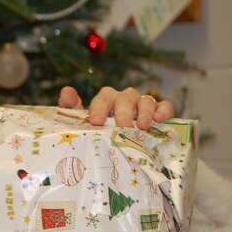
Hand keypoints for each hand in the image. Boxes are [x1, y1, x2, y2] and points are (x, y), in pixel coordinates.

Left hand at [58, 86, 173, 129]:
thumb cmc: (100, 128)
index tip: (96, 121)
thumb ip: (71, 107)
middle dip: (123, 113)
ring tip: (143, 126)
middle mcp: (124, 98)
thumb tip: (66, 91)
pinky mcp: (159, 110)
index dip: (98, 109)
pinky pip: (165, 106)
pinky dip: (164, 110)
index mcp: (106, 99)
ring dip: (145, 113)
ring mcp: (142, 103)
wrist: (119, 139)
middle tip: (122, 127)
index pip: (101, 99)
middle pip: (124, 100)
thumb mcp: (82, 120)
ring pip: (145, 101)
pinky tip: (161, 119)